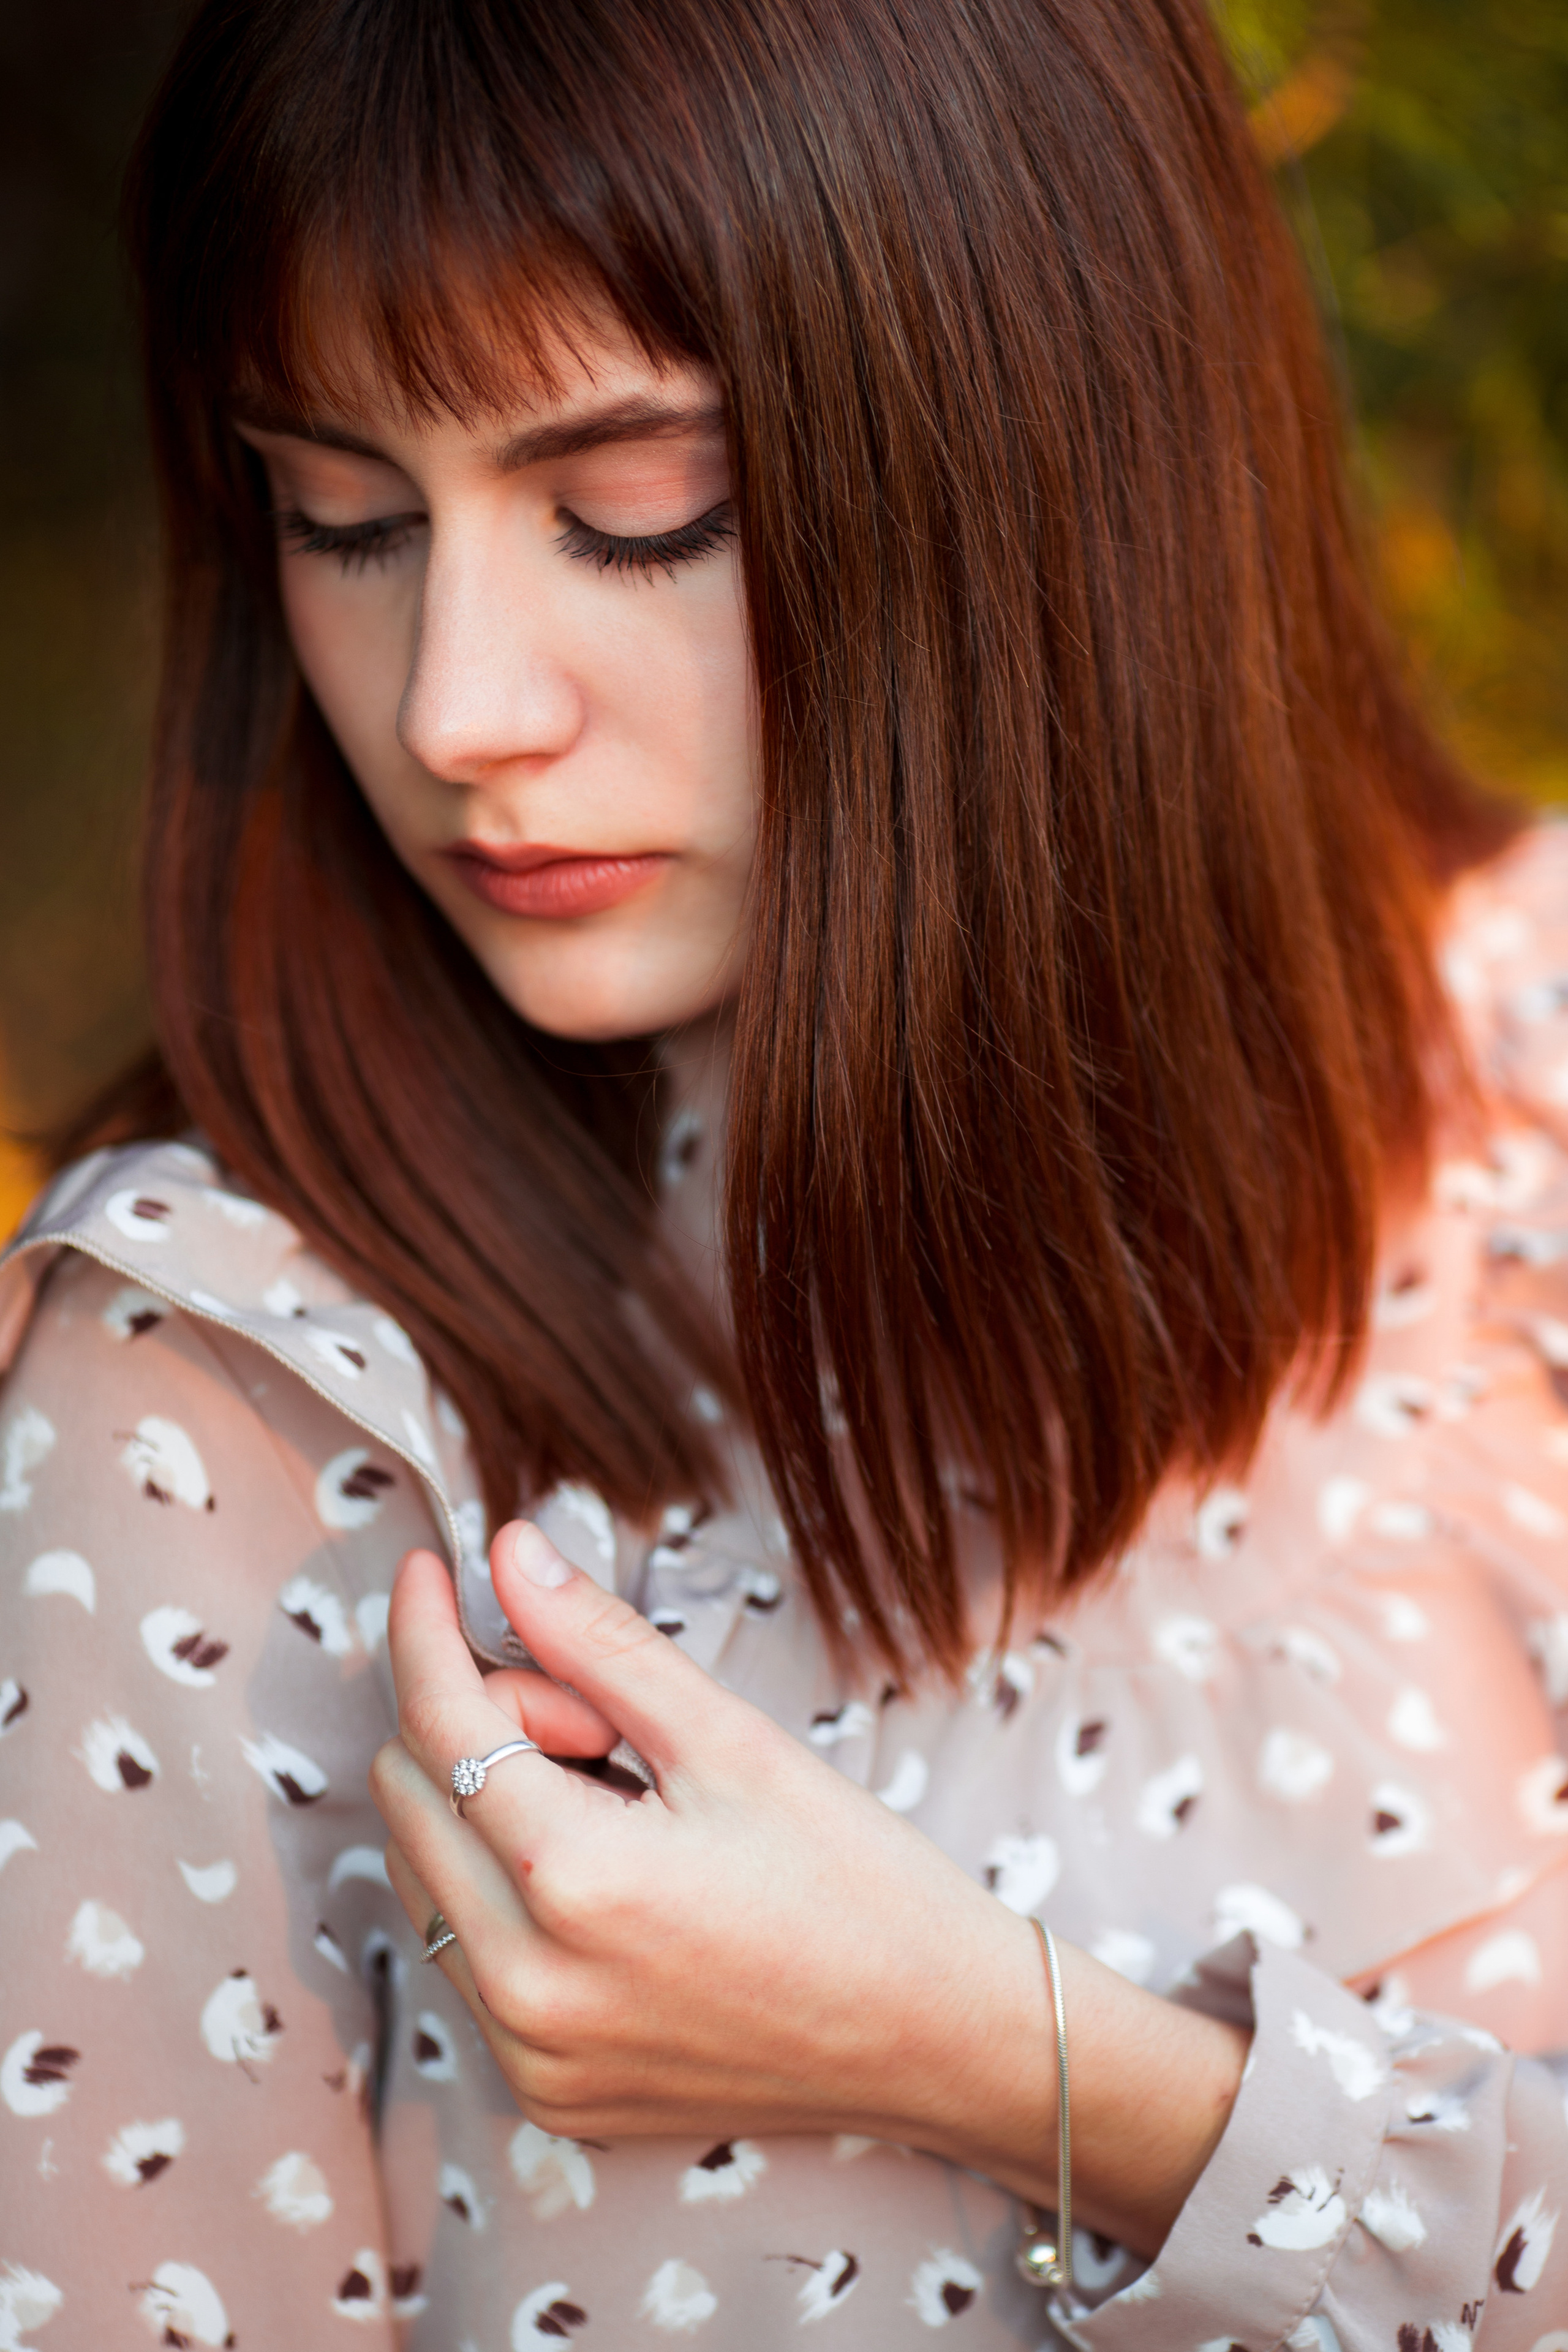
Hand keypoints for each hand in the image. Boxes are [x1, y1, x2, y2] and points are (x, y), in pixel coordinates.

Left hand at [371, 1521, 1247, 2255]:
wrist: (940, 2038)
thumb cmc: (857, 1879)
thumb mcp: (731, 1740)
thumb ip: (600, 1643)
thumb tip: (506, 1552)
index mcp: (574, 1885)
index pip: (441, 1723)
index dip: (423, 1630)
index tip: (427, 1567)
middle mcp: (526, 1988)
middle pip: (410, 1796)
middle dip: (482, 1724)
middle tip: (603, 1722)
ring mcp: (531, 2054)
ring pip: (425, 1877)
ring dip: (486, 1809)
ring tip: (617, 1801)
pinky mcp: (548, 2094)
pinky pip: (467, 1957)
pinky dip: (505, 1891)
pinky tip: (609, 1878)